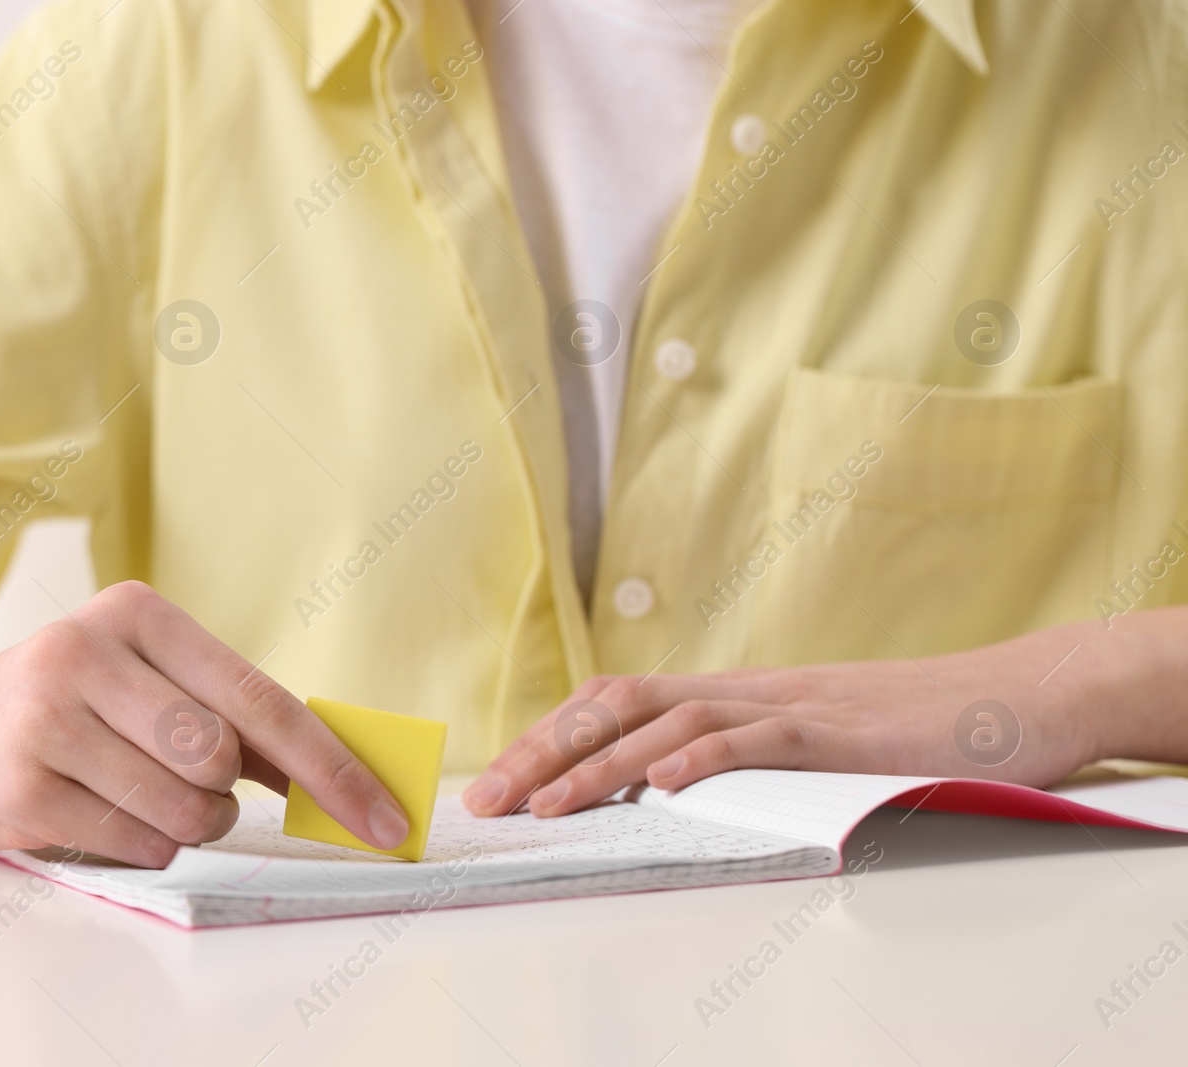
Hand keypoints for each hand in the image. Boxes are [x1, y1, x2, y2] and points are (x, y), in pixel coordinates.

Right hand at [0, 581, 407, 865]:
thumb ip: (241, 715)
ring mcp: (45, 720)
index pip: (261, 699)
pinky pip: (136, 845)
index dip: (332, 767)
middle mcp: (86, 653)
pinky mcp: (19, 788)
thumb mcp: (154, 678)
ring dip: (187, 824)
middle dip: (223, 792)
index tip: (388, 820)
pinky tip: (101, 810)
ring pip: (183, 809)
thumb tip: (344, 771)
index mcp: (139, 613)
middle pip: (219, 758)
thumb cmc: (78, 702)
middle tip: (191, 782)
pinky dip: (144, 844)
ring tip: (140, 794)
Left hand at [462, 619, 1117, 818]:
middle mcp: (746, 691)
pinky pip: (757, 739)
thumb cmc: (911, 727)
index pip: (618, 703)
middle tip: (491, 801)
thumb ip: (745, 754)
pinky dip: (705, 758)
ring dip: (602, 767)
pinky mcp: (837, 732)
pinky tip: (663, 784)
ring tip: (547, 805)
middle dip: (546, 754)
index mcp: (733, 695)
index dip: (553, 739)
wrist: (1013, 697)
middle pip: (620, 706)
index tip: (503, 780)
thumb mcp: (807, 743)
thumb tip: (677, 787)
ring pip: (671, 722)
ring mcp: (789, 706)